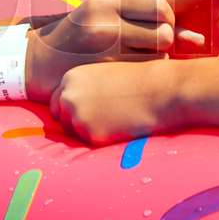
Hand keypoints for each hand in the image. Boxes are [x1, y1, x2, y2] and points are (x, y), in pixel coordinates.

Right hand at [24, 0, 202, 99]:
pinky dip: (146, 73)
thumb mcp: (107, 19)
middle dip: (166, 41)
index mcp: (107, 0)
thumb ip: (149, 23)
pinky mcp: (103, 67)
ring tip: (140, 58)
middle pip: (164, 30)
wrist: (37, 62)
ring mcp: (104, 44)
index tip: (159, 28)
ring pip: (159, 52)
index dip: (168, 20)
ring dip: (158, 58)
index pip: (160, 6)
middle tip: (151, 47)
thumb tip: (200, 40)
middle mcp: (106, 18)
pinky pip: (144, 70)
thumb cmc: (80, 39)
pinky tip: (132, 73)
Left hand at [49, 59, 181, 145]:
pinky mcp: (91, 135)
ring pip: (75, 133)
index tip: (87, 111)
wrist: (161, 90)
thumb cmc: (138, 80)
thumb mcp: (104, 76)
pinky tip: (121, 126)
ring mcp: (77, 116)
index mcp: (71, 77)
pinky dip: (104, 139)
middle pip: (60, 118)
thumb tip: (75, 106)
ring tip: (116, 119)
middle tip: (100, 120)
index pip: (57, 101)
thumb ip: (85, 89)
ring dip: (90, 131)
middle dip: (75, 122)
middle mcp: (68, 96)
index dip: (71, 108)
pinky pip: (91, 143)